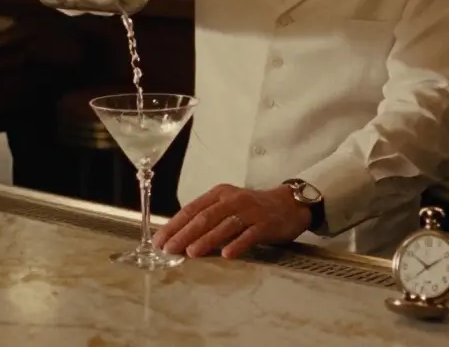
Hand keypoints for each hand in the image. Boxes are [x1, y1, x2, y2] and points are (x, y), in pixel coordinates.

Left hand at [152, 183, 310, 259]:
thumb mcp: (227, 206)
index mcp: (219, 194)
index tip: (159, 240)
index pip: (192, 209)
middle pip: (205, 217)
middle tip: (169, 249)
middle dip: (184, 233)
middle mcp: (232, 199)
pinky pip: (250, 234)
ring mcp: (250, 211)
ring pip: (224, 225)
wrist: (288, 205)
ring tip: (192, 252)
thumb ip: (207, 218)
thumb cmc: (252, 209)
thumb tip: (179, 236)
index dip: (174, 225)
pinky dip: (237, 244)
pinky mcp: (265, 223)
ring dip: (207, 239)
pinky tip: (227, 254)